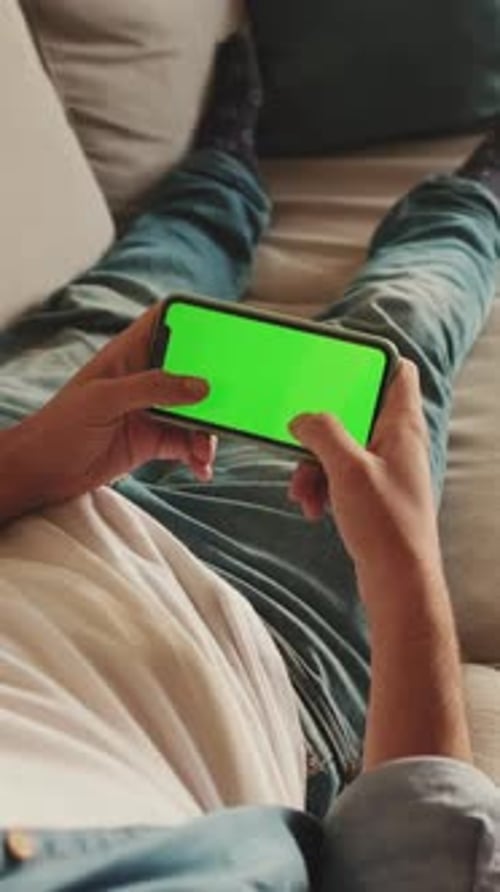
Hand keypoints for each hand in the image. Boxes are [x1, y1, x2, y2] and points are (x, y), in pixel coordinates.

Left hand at [11, 303, 216, 507]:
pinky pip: (187, 443)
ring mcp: (153, 410)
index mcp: (129, 354)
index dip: (192, 319)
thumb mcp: (105, 399)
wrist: (44, 472)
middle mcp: (146, 379)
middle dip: (215, 384)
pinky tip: (201, 467)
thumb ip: (153, 388)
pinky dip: (198, 454)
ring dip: (208, 430)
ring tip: (204, 451)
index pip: (165, 323)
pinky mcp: (155, 440)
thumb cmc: (62, 426)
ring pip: (195, 411)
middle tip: (234, 400)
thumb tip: (201, 387)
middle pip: (192, 370)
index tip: (223, 328)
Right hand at [288, 359, 441, 577]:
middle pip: (355, 412)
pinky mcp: (374, 494)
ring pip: (341, 448)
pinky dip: (322, 485)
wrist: (398, 581)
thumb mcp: (347, 469)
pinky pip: (340, 475)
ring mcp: (386, 469)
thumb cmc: (385, 525)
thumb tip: (302, 418)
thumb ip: (322, 433)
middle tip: (300, 444)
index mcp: (401, 427)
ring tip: (303, 494)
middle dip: (321, 430)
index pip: (398, 372)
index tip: (335, 365)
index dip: (370, 361)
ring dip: (314, 465)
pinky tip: (311, 507)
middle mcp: (397, 443)